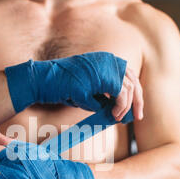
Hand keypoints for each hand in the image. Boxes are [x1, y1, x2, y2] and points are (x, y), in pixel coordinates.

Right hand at [5, 52, 143, 120]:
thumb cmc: (62, 87)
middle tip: (138, 117)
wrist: (41, 81)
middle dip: (138, 101)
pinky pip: (116, 94)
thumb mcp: (87, 91)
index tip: (136, 110)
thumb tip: (120, 111)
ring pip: (127, 88)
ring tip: (119, 118)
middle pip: (132, 81)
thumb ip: (104, 97)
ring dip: (126, 106)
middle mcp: (106, 60)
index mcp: (105, 60)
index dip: (136, 94)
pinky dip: (118, 106)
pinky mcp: (95, 78)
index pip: (129, 76)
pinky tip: (113, 115)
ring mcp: (101, 68)